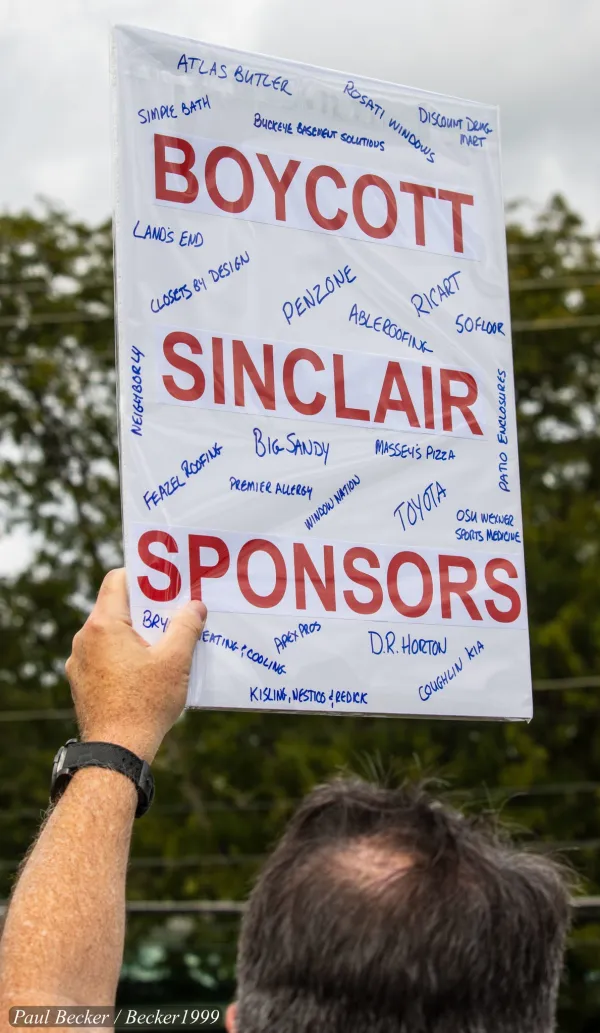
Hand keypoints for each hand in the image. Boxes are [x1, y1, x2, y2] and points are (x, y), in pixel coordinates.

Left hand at [65, 568, 206, 762]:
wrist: (117, 750)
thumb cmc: (145, 704)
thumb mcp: (175, 660)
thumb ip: (186, 626)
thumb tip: (195, 606)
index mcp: (103, 625)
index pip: (117, 580)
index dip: (142, 576)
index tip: (165, 581)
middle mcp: (84, 639)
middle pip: (116, 608)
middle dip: (146, 610)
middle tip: (174, 614)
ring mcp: (79, 662)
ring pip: (111, 635)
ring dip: (136, 636)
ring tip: (165, 647)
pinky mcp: (82, 683)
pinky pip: (105, 658)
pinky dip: (125, 657)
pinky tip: (148, 672)